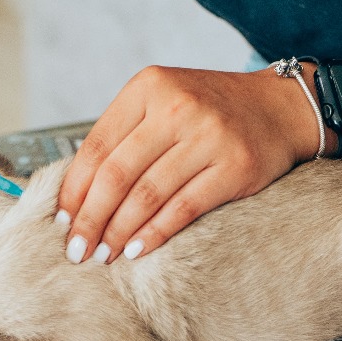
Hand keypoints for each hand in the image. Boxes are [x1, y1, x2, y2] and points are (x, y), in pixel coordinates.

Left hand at [56, 65, 319, 264]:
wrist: (280, 106)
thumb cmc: (211, 109)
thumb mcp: (164, 100)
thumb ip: (125, 134)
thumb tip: (77, 192)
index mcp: (149, 86)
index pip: (98, 145)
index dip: (74, 188)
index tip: (61, 219)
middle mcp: (177, 106)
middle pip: (117, 174)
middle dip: (90, 218)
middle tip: (76, 249)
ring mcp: (208, 136)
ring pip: (147, 195)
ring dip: (118, 231)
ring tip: (103, 255)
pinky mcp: (235, 166)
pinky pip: (183, 208)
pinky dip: (154, 233)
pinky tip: (137, 249)